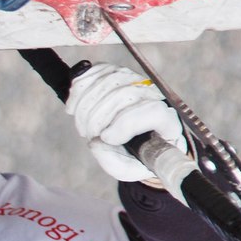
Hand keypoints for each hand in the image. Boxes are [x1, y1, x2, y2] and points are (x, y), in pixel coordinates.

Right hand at [64, 62, 188, 184]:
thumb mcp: (131, 169)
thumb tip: (96, 142)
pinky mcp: (119, 73)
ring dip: (86, 107)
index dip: (125, 124)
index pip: (152, 112)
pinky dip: (80, 88)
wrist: (138, 140)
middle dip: (98, 118)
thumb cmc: (137, 156)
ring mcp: (137, 81)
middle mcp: (155, 96)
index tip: (106, 138)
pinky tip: (73, 107)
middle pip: (125, 95)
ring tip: (84, 128)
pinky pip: (97, 71)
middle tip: (89, 136)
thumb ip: (116, 163)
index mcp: (168, 123)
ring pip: (109, 82)